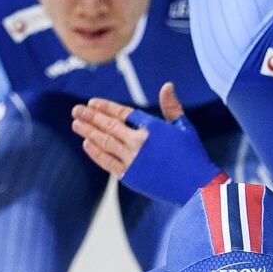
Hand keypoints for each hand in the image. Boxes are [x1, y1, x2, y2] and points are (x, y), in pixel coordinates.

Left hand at [71, 83, 223, 203]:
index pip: (123, 113)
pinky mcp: (130, 177)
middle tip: (76, 109)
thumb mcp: (184, 128)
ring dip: (88, 131)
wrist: (196, 187)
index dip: (106, 107)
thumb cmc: (193, 155)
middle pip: (109, 126)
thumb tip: (167, 85)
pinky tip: (87, 143)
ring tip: (76, 123)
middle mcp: (139, 142)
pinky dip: (96, 152)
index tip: (92, 102)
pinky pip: (107, 162)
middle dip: (91, 116)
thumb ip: (172, 106)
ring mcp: (133, 160)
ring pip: (104, 142)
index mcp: (152, 128)